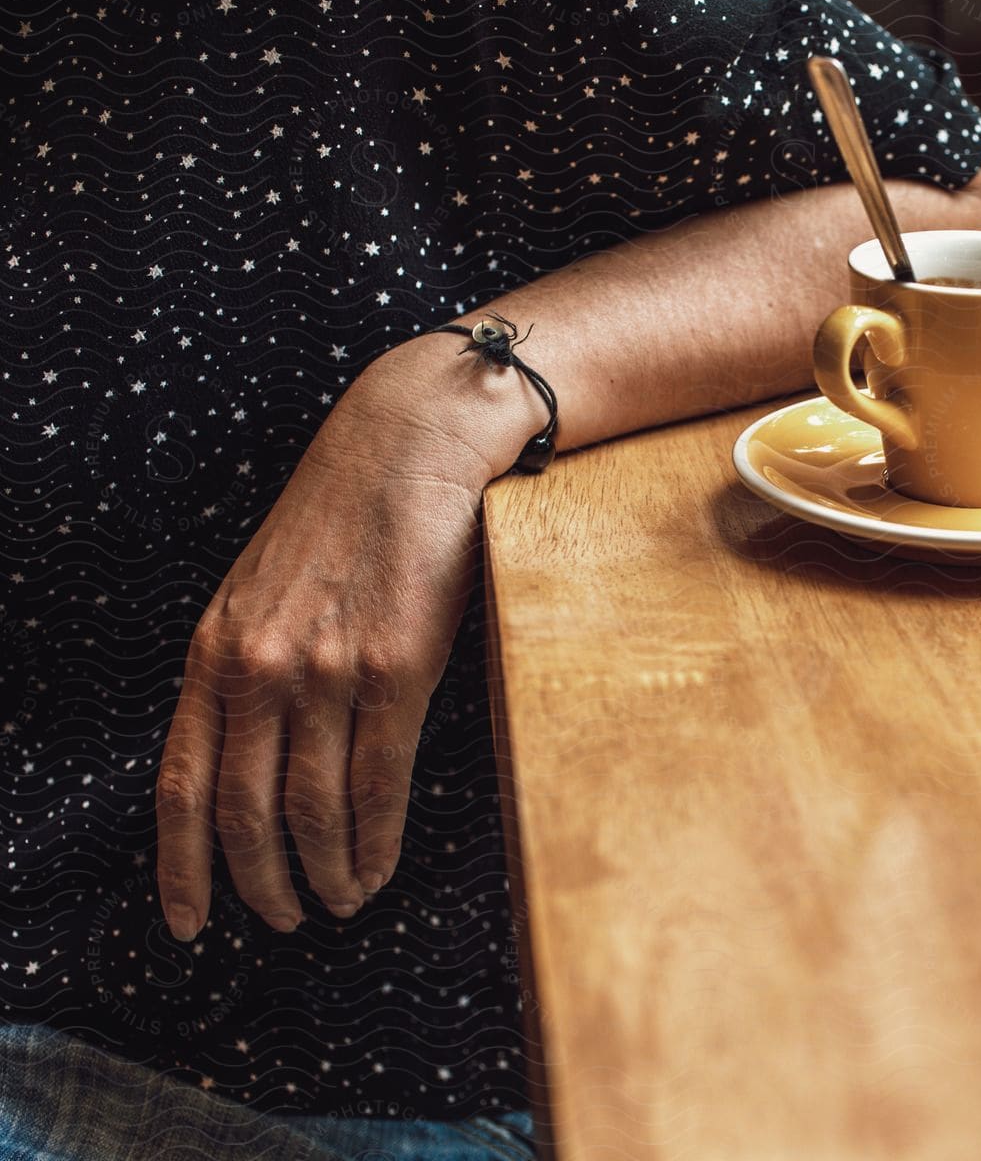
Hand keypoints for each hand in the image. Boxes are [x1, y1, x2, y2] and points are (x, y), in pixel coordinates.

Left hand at [156, 339, 537, 937]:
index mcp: (214, 651)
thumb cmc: (344, 519)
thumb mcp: (262, 593)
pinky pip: (378, 780)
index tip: (187, 923)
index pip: (179, 784)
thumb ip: (247, 670)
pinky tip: (378, 866)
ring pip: (313, 809)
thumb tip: (253, 762)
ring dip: (325, 874)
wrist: (410, 446)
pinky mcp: (399, 666)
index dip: (180, 866)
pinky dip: (376, 840)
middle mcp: (259, 667)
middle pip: (243, 812)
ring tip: (341, 901)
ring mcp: (327, 669)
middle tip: (283, 921)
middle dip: (260, 885)